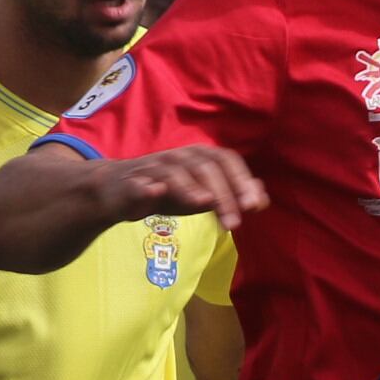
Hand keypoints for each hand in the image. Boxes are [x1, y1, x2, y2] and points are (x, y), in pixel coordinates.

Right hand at [104, 144, 264, 231]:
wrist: (118, 193)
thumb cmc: (166, 191)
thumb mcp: (202, 195)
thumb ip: (230, 195)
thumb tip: (261, 197)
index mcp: (198, 157)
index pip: (225, 160)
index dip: (240, 180)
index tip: (253, 206)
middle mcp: (177, 157)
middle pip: (205, 167)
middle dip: (222, 194)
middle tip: (234, 222)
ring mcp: (152, 168)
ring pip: (174, 172)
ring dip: (191, 190)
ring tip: (205, 205)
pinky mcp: (129, 183)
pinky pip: (138, 183)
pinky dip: (148, 187)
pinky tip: (156, 193)